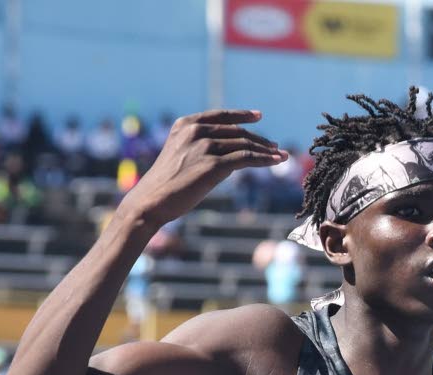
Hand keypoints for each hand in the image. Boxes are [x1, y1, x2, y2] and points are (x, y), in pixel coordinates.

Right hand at [116, 109, 287, 227]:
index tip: (258, 116)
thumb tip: (229, 159)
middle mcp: (196, 131)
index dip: (242, 115)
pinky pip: (246, 158)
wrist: (152, 202)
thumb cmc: (164, 187)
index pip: (220, 115)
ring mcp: (205, 146)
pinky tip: (275, 162)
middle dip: (259, 138)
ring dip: (265, 150)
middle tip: (274, 146)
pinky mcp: (213, 165)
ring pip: (244, 144)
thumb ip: (199, 150)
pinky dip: (264, 160)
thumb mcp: (180, 158)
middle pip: (236, 131)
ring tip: (280, 156)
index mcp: (185, 125)